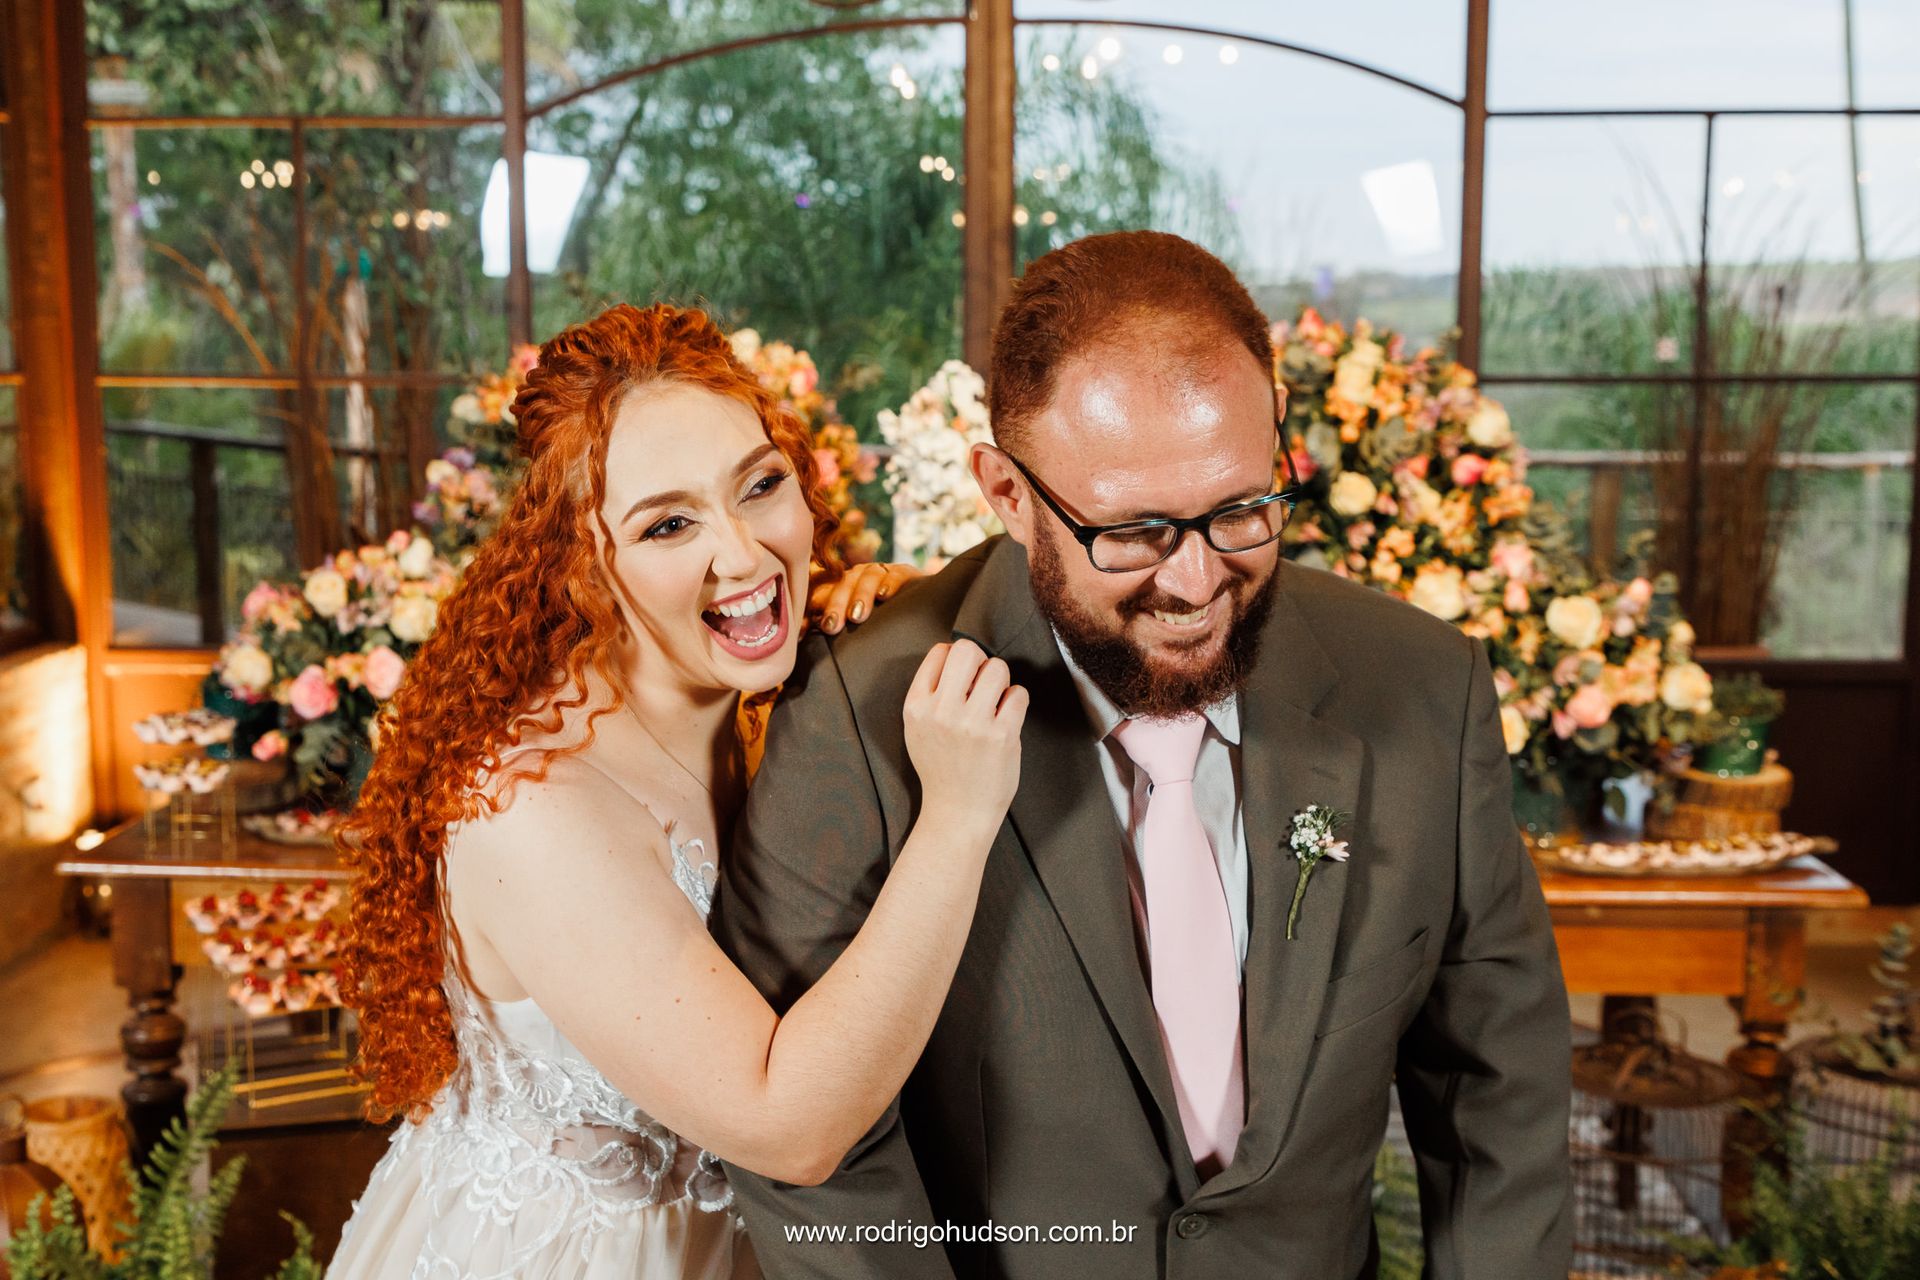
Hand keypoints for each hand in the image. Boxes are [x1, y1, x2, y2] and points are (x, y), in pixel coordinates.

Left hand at [810, 563, 918, 634]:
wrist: (916, 607)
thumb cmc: (876, 621)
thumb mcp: (850, 623)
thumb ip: (827, 625)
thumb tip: (796, 638)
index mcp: (841, 587)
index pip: (822, 591)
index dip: (812, 608)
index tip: (804, 632)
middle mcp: (859, 576)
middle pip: (844, 584)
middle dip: (836, 605)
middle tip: (832, 627)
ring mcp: (881, 572)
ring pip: (867, 576)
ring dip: (861, 595)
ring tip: (857, 616)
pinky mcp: (905, 573)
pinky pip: (896, 573)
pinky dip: (890, 583)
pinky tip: (885, 596)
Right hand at [903, 640, 1026, 832]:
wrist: (957, 811)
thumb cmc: (940, 768)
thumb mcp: (917, 728)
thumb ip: (928, 693)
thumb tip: (952, 653)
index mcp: (916, 707)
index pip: (940, 652)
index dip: (956, 658)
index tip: (963, 676)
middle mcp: (942, 712)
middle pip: (968, 651)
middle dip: (980, 661)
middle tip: (982, 683)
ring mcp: (973, 724)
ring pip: (997, 668)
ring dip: (1001, 681)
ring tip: (995, 702)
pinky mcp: (1002, 735)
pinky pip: (1018, 693)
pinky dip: (1016, 700)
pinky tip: (1007, 716)